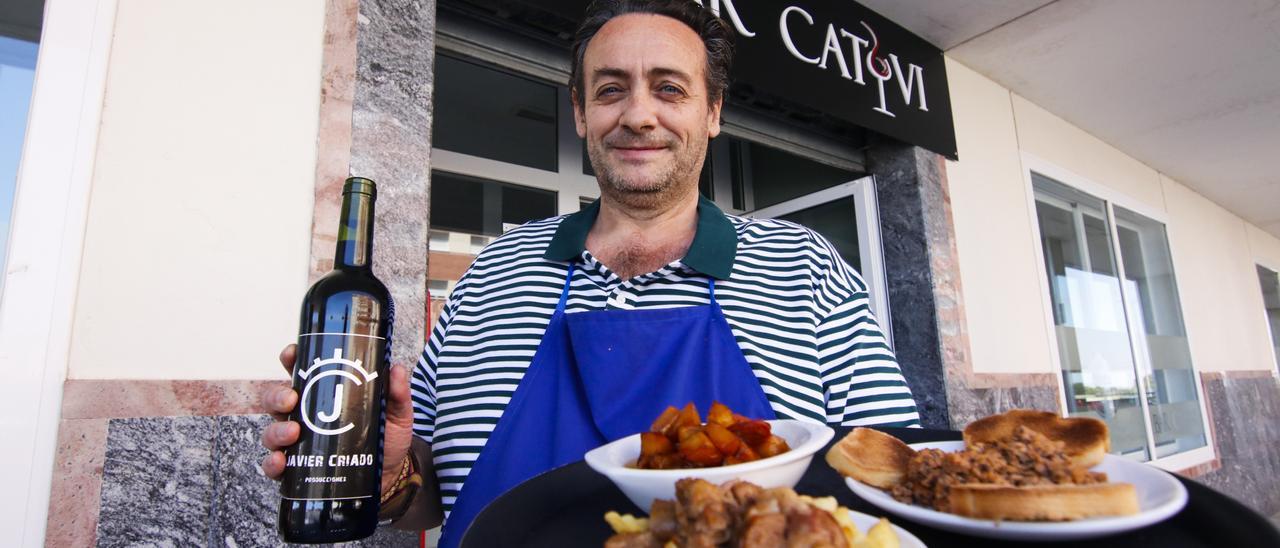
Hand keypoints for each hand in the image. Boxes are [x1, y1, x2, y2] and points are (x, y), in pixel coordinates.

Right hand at [259, 343, 416, 495]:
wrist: (390, 475)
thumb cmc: (387, 438)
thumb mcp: (396, 413)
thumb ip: (397, 393)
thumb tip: (397, 368)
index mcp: (324, 395)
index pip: (301, 372)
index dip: (291, 359)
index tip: (292, 353)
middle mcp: (305, 416)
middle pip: (277, 400)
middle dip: (277, 396)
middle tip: (292, 398)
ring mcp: (299, 442)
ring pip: (272, 431)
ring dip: (276, 430)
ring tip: (293, 432)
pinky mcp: (299, 468)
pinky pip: (274, 465)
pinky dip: (272, 463)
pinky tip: (281, 461)